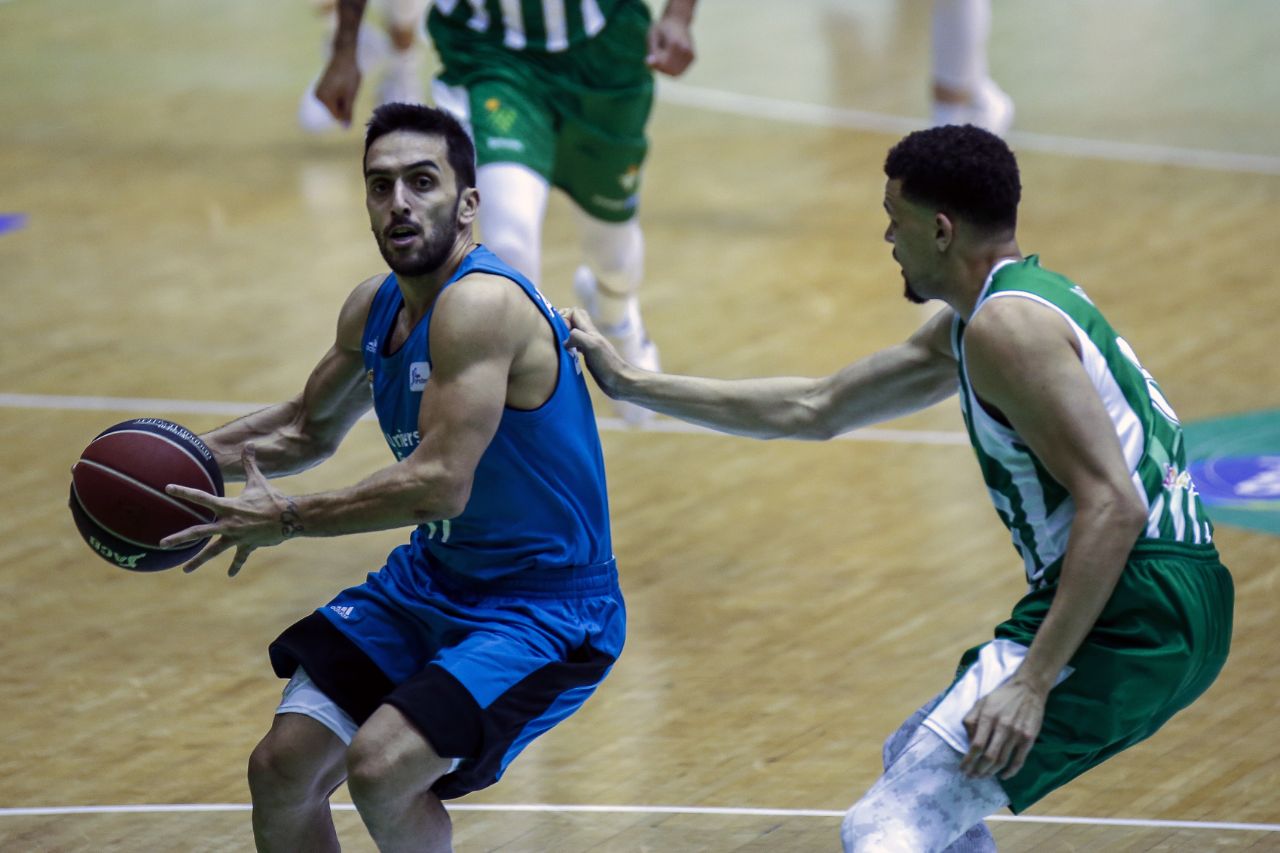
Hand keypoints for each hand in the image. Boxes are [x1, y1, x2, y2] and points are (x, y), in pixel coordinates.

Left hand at [161, 445, 299, 576]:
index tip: (168, 488)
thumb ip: (250, 463)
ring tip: (185, 570)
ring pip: (213, 551)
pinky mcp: (247, 545)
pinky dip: (235, 565)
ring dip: (198, 560)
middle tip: (163, 543)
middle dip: (180, 538)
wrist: (289, 518)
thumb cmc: (272, 498)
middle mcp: (229, 524)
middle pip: (199, 532)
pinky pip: (239, 557)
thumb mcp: (258, 480)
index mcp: (228, 506)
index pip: (202, 498)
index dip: (184, 492)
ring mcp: (237, 537)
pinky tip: (230, 575)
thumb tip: (249, 444)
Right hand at [313, 51, 361, 126]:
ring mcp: (318, 92)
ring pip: (334, 105)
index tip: (351, 97)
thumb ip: (348, 113)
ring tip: (345, 87)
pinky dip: (339, 96)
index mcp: (324, 100)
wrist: (344, 56)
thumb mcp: (351, 96)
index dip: (348, 111)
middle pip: (335, 111)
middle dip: (345, 105)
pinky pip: (332, 99)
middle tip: (349, 91)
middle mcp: (318, 97)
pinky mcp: (321, 88)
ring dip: (343, 100)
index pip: (337, 117)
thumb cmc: (349, 75)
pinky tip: (342, 85)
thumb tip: (345, 128)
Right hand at [560, 307, 630, 397]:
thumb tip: (564, 340)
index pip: (574, 312)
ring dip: (564, 335)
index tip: (561, 330)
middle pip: (574, 320)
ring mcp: (589, 346)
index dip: (564, 317)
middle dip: (563, 323)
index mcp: (589, 330)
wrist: (620, 381)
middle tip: (557, 335)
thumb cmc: (607, 364)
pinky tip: (566, 355)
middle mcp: (589, 336)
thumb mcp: (591, 345)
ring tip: (558, 344)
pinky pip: (575, 346)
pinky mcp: (588, 357)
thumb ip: (577, 336)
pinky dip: (568, 347)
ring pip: (574, 333)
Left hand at [646, 15, 694, 75]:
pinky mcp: (693, 58)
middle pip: (669, 69)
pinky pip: (678, 71)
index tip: (650, 56)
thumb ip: (652, 51)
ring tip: (664, 55)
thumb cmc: (662, 29)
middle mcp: (686, 50)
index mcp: (676, 44)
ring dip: (666, 68)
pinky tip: (670, 57)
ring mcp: (691, 55)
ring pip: (674, 73)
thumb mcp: (653, 37)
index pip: (663, 64)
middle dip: (660, 67)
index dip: (654, 63)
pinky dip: (672, 68)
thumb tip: (650, 65)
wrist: (677, 20)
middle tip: (657, 55)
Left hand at [960, 679, 1045, 779]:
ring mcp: (1017, 734)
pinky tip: (1003, 776)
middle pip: (989, 757)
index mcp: (988, 717)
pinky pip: (1019, 760)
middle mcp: (1003, 726)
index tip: (962, 769)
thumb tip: (968, 741)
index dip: (968, 760)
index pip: (976, 745)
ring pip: (1002, 761)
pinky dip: (1010, 772)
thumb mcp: (981, 703)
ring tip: (983, 776)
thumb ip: (971, 720)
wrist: (1029, 689)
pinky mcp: (1029, 739)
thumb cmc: (1001, 697)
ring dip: (991, 772)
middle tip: (972, 777)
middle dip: (978, 770)